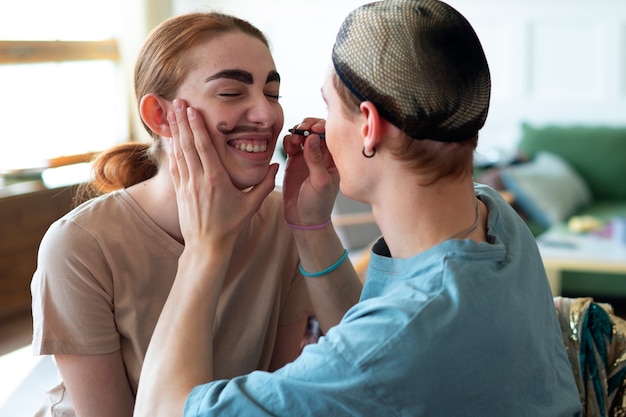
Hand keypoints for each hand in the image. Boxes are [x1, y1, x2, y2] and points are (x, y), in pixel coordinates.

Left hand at [168, 99, 277, 250]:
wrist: (207, 245)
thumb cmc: (231, 225)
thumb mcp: (252, 205)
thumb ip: (265, 184)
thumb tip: (276, 166)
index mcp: (216, 179)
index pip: (204, 146)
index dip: (196, 126)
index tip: (191, 109)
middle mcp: (199, 179)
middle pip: (188, 144)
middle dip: (182, 121)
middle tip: (177, 101)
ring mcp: (187, 185)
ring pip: (179, 152)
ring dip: (175, 131)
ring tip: (171, 112)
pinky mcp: (180, 191)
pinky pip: (175, 166)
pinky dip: (171, 150)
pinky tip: (170, 138)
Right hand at [282, 118, 338, 225]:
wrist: (303, 220)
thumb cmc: (318, 204)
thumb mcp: (319, 181)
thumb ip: (315, 159)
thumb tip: (312, 136)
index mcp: (335, 158)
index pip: (332, 134)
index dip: (322, 127)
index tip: (313, 129)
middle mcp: (323, 155)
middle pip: (316, 130)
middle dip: (308, 126)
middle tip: (301, 131)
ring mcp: (308, 157)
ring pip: (303, 135)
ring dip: (297, 133)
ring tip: (294, 143)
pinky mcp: (295, 161)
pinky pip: (292, 144)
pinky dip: (288, 141)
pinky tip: (288, 148)